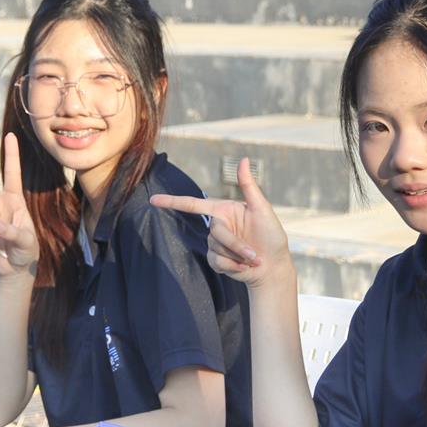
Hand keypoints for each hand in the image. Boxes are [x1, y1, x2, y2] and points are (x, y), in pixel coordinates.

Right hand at [150, 158, 293, 288]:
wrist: (273, 267)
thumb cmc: (272, 236)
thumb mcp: (262, 209)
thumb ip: (248, 186)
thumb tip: (242, 160)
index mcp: (224, 210)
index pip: (194, 204)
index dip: (172, 202)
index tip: (154, 200)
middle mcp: (218, 225)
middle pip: (214, 231)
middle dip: (234, 244)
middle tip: (254, 253)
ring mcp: (215, 244)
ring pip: (215, 248)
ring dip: (236, 256)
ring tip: (253, 259)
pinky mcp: (215, 260)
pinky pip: (215, 261)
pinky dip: (232, 266)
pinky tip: (244, 266)